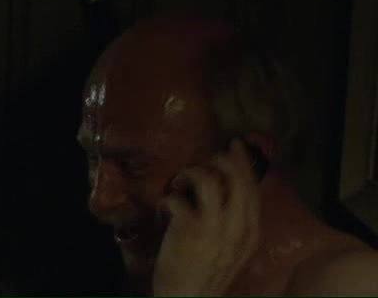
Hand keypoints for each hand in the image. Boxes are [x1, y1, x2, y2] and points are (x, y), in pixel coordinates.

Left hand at [153, 139, 261, 296]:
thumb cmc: (208, 272)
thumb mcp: (233, 247)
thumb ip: (234, 220)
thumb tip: (224, 188)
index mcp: (252, 230)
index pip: (253, 187)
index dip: (243, 162)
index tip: (234, 145)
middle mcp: (238, 226)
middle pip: (236, 178)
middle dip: (220, 159)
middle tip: (203, 159)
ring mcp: (214, 227)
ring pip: (209, 180)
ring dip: (191, 172)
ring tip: (180, 181)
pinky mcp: (189, 230)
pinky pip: (177, 198)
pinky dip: (167, 197)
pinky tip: (163, 207)